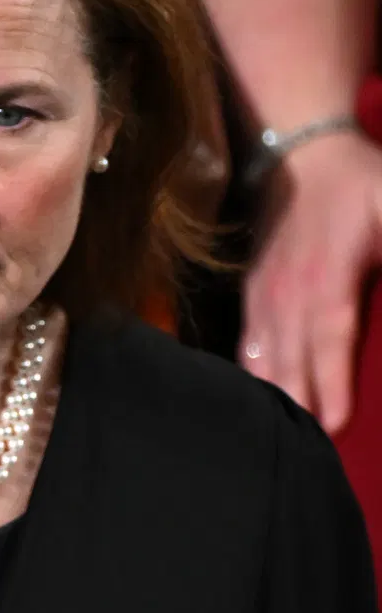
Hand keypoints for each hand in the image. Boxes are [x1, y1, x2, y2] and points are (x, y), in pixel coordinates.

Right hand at [240, 128, 381, 434]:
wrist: (301, 157)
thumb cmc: (361, 184)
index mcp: (327, 275)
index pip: (330, 336)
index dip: (332, 379)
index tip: (335, 420)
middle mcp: (289, 293)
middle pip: (293, 360)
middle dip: (300, 404)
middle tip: (306, 455)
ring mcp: (265, 297)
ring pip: (267, 358)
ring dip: (275, 398)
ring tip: (275, 442)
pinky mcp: (254, 297)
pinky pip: (251, 345)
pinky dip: (253, 375)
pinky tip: (256, 400)